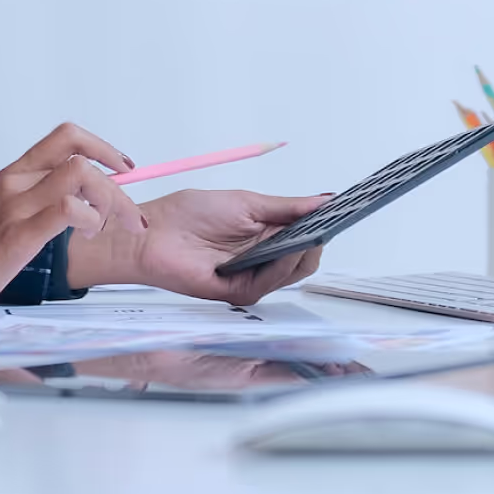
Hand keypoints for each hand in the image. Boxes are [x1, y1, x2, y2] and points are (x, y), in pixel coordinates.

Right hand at [0, 123, 145, 324]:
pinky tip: (86, 237)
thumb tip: (77, 204)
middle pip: (79, 151)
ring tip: (104, 229)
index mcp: (11, 175)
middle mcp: (13, 182)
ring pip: (79, 174)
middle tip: (130, 214)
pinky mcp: (16, 236)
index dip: (102, 147)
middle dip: (118, 178)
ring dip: (108, 200)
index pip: (65, 137)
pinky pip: (66, 210)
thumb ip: (32, 204)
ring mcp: (14, 206)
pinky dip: (89, 219)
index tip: (123, 169)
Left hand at [66, 188, 329, 305]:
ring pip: (291, 273)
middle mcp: (260, 261)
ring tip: (310, 234)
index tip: (341, 211)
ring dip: (303, 252)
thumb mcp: (247, 202)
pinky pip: (268, 283)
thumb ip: (286, 207)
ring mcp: (250, 279)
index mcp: (265, 239)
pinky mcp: (236, 293)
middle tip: (327, 223)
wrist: (152, 231)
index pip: (304, 239)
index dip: (322, 227)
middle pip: (304, 260)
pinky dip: (282, 265)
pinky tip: (288, 247)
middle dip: (317, 241)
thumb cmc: (189, 214)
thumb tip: (323, 201)